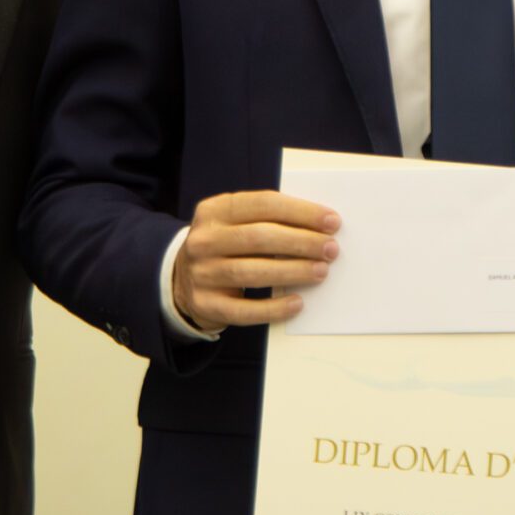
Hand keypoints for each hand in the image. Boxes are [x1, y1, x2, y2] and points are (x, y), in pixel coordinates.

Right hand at [172, 190, 341, 328]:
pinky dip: (273, 308)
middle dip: (301, 242)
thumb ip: (268, 219)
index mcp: (214, 210)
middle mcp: (203, 240)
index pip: (263, 204)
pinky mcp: (206, 304)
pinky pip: (244, 310)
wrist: (183, 280)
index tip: (332, 221)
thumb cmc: (226, 246)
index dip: (301, 211)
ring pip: (252, 272)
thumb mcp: (235, 223)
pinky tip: (297, 303)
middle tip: (330, 248)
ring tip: (321, 271)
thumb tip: (319, 227)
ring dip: (292, 271)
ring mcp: (202, 273)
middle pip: (259, 238)